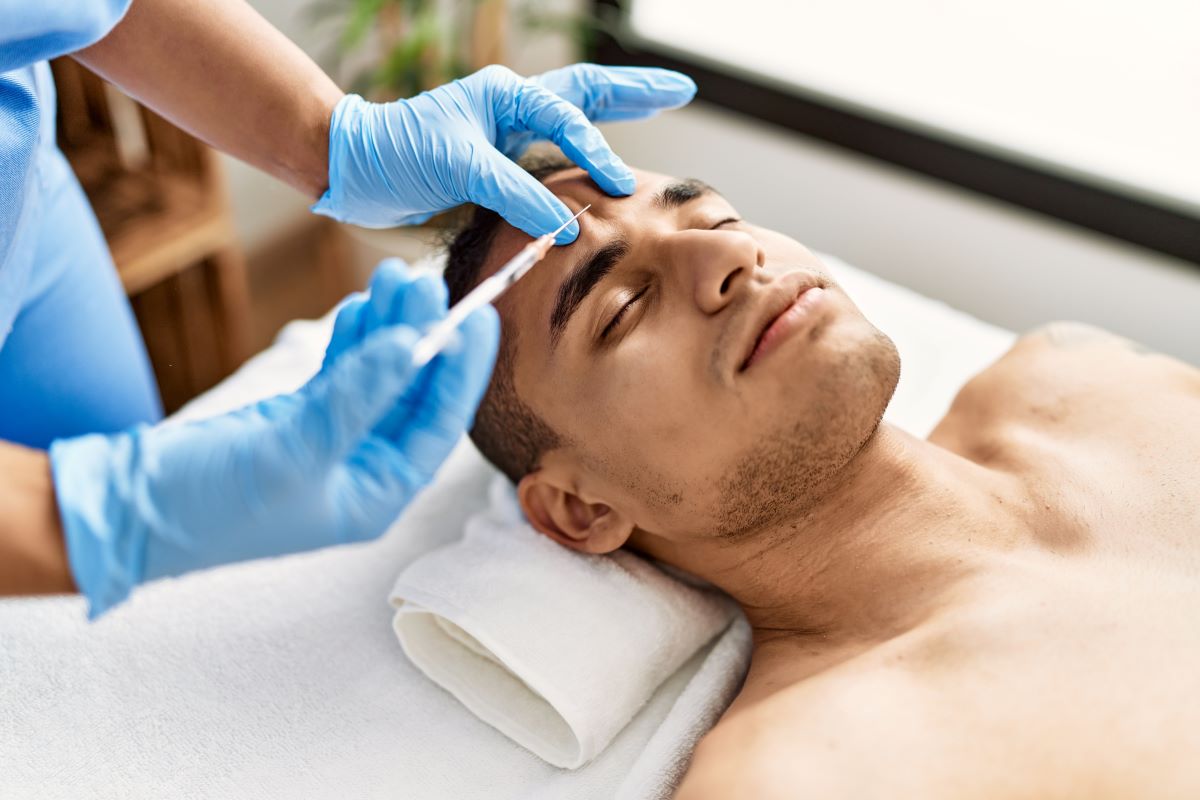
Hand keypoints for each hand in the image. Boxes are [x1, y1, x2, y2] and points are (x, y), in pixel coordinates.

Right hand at [51, 264, 498, 617]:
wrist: (127, 508)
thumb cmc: (212, 501)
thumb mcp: (294, 448)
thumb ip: (356, 396)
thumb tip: (414, 346)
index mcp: (377, 495)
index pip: (439, 425)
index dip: (463, 370)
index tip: (480, 317)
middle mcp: (363, 470)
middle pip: (412, 393)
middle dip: (423, 337)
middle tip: (429, 281)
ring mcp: (333, 442)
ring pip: (377, 375)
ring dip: (388, 328)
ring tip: (396, 275)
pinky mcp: (300, 419)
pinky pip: (341, 372)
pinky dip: (352, 338)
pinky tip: (366, 303)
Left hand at [312, 62, 695, 242]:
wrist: (353, 167)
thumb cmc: (398, 152)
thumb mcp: (459, 166)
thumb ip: (515, 192)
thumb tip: (565, 224)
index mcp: (506, 94)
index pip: (569, 119)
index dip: (599, 153)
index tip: (621, 188)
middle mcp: (512, 106)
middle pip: (588, 91)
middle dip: (635, 91)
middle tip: (681, 88)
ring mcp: (506, 131)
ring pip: (574, 116)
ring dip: (615, 113)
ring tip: (656, 104)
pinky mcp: (497, 160)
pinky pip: (553, 152)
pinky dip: (584, 153)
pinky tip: (601, 163)